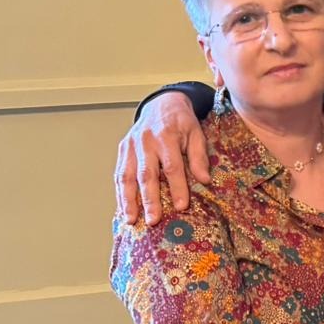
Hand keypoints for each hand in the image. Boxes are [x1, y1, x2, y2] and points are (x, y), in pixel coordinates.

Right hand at [115, 92, 211, 225]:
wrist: (161, 103)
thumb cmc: (181, 122)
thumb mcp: (196, 133)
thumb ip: (199, 156)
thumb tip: (204, 180)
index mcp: (166, 136)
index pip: (172, 166)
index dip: (177, 187)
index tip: (182, 207)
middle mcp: (145, 141)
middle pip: (146, 174)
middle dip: (149, 199)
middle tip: (153, 220)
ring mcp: (131, 145)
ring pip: (127, 176)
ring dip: (128, 200)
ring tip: (131, 220)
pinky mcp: (122, 149)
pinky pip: (118, 173)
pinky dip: (119, 193)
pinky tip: (122, 209)